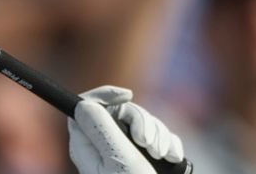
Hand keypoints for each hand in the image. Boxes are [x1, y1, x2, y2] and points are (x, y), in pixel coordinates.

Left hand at [67, 85, 183, 173]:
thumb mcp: (118, 160)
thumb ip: (101, 129)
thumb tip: (84, 104)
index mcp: (87, 147)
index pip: (84, 107)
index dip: (103, 95)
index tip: (126, 95)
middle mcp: (103, 147)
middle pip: (118, 111)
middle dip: (140, 120)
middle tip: (147, 144)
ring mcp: (125, 153)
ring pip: (141, 123)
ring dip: (157, 135)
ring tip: (161, 156)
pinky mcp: (146, 159)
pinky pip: (159, 138)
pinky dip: (168, 146)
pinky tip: (172, 159)